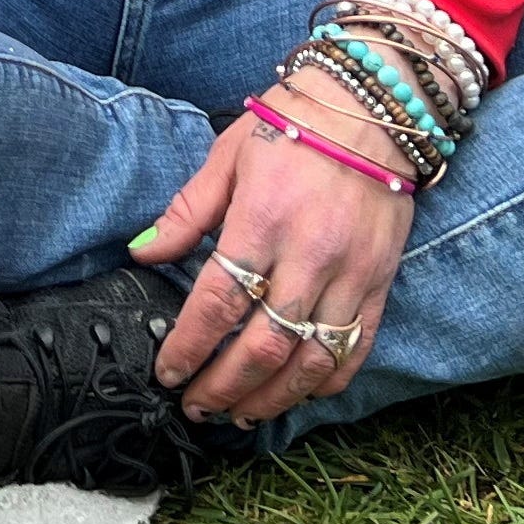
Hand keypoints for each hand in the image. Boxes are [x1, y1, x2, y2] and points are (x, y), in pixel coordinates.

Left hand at [128, 86, 410, 424]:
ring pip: (309, 360)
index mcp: (263, 221)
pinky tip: (296, 396)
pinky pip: (355, 349)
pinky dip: (324, 382)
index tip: (167, 373)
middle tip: (195, 407)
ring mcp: (352, 275)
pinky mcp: (381, 283)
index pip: (219, 303)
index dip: (189, 347)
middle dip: (223, 386)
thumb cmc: (293, 125)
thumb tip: (142, 253)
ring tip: (238, 414)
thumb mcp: (228, 156)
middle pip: (263, 346)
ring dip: (271, 398)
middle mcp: (310, 256)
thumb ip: (187, 212)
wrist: (375, 109)